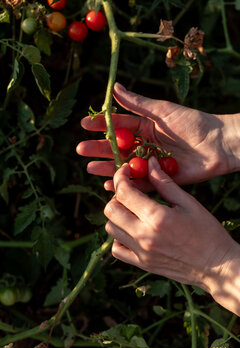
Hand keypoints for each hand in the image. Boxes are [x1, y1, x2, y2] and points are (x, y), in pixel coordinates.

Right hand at [76, 83, 238, 188]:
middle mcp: (145, 145)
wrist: (218, 144)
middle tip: (81, 149)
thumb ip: (137, 103)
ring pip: (124, 166)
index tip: (84, 125)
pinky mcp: (159, 179)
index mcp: (145, 127)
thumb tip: (113, 87)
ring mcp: (151, 163)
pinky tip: (109, 184)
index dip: (101, 125)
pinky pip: (139, 183)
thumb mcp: (162, 110)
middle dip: (99, 149)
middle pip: (117, 148)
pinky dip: (125, 184)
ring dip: (107, 168)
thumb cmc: (192, 122)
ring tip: (90, 168)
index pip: (118, 126)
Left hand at [104, 157, 239, 314]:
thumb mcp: (188, 202)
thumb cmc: (207, 231)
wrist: (216, 266)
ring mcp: (141, 253)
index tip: (125, 171)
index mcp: (157, 217)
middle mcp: (144, 236)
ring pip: (110, 228)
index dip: (120, 177)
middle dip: (116, 195)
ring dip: (117, 215)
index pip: (123, 193)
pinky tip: (131, 230)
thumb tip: (150, 163)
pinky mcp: (142, 264)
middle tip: (130, 191)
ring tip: (132, 210)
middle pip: (110, 210)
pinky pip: (117, 250)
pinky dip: (118, 237)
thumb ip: (164, 182)